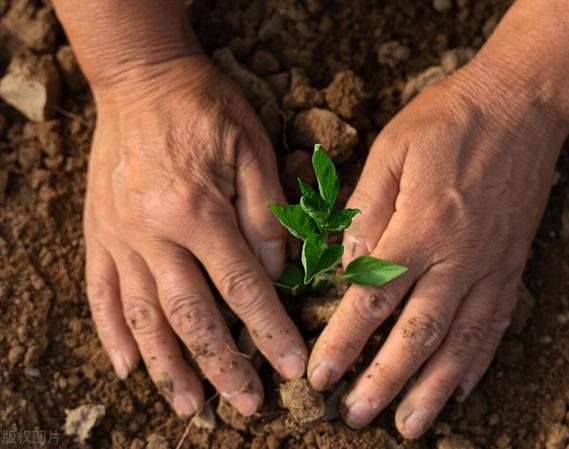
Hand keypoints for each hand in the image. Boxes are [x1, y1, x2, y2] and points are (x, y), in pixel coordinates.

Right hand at [84, 56, 307, 416]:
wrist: (142, 79)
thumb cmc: (205, 109)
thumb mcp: (253, 150)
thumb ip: (266, 216)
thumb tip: (274, 275)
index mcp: (198, 212)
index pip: (243, 290)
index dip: (270, 334)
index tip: (290, 369)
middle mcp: (152, 234)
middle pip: (191, 317)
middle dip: (222, 366)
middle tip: (246, 404)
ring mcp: (118, 238)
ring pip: (142, 318)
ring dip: (167, 367)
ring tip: (189, 406)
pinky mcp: (98, 234)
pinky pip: (99, 294)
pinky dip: (112, 335)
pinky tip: (126, 368)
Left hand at [307, 65, 568, 436]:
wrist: (518, 105)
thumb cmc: (446, 121)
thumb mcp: (392, 151)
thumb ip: (366, 211)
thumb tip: (347, 266)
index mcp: (420, 227)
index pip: (373, 299)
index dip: (344, 342)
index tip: (321, 376)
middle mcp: (458, 257)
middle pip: (417, 333)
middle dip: (384, 381)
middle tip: (357, 416)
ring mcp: (490, 266)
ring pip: (460, 341)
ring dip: (432, 389)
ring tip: (410, 425)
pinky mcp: (512, 265)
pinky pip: (496, 323)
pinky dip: (478, 361)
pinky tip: (460, 389)